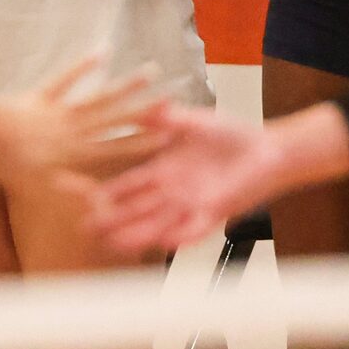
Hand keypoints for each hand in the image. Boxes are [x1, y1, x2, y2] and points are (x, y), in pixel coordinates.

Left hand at [0, 61, 169, 184]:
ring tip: (150, 72)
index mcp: (74, 153)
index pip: (115, 149)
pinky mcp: (43, 96)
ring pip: (99, 97)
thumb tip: (101, 200)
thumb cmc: (7, 163)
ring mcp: (61, 110)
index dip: (141, 143)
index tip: (167, 136)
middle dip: (144, 110)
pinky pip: (66, 79)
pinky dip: (84, 65)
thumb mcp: (38, 185)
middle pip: (114, 119)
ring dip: (125, 85)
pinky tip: (104, 51)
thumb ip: (72, 188)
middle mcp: (74, 130)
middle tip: (169, 98)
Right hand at [89, 107, 295, 252]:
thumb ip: (169, 118)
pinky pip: (194, 228)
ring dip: (137, 233)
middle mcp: (171, 192)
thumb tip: (145, 106)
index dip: (103, 192)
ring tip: (114, 243)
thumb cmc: (232, 135)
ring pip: (157, 223)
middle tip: (85, 229)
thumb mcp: (196, 122)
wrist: (268, 150)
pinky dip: (181, 235)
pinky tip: (165, 243)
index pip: (125, 184)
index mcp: (162, 170)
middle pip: (135, 209)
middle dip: (111, 219)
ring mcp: (191, 205)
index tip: (79, 197)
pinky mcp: (214, 212)